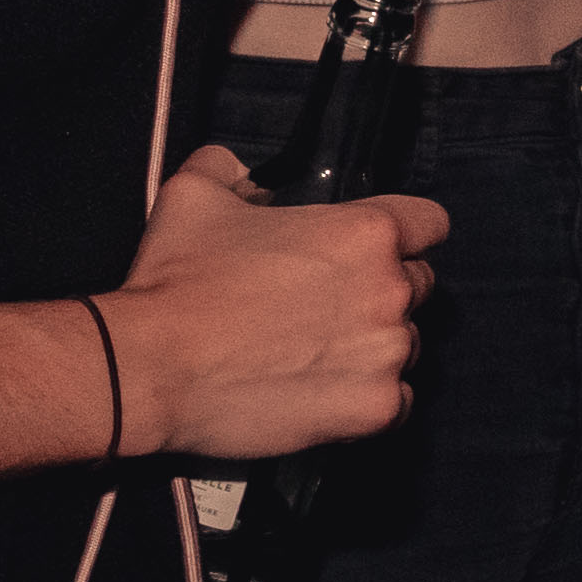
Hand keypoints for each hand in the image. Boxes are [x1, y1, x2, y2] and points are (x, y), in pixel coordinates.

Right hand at [106, 145, 437, 459]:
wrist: (152, 367)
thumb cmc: (177, 278)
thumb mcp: (194, 195)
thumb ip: (228, 170)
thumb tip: (241, 173)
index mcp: (365, 232)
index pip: (430, 223)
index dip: (405, 234)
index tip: (376, 251)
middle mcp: (390, 290)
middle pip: (419, 286)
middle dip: (383, 293)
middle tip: (330, 309)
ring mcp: (387, 354)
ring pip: (408, 345)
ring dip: (376, 348)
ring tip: (320, 355)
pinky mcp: (374, 410)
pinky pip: (398, 404)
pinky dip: (371, 400)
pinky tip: (328, 393)